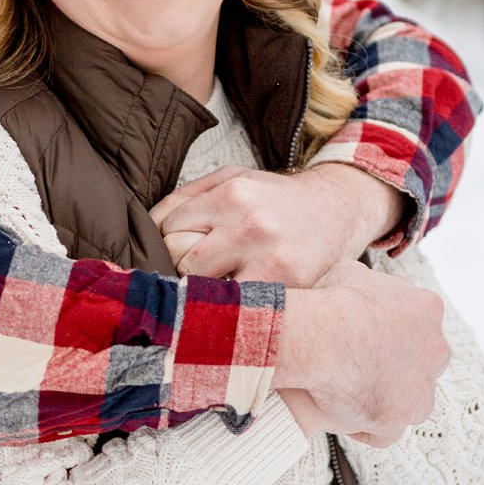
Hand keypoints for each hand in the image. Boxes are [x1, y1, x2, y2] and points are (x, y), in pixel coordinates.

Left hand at [153, 163, 399, 284]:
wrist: (337, 209)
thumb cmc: (277, 198)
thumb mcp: (234, 178)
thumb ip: (190, 196)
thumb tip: (146, 226)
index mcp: (233, 193)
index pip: (167, 226)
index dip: (165, 239)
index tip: (175, 249)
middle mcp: (251, 224)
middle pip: (180, 258)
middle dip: (181, 265)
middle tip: (195, 270)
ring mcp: (271, 258)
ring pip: (203, 287)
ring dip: (202, 289)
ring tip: (213, 286)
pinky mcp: (288, 286)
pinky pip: (238, 306)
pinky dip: (230, 307)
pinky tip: (235, 300)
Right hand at [273, 259, 446, 444]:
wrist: (320, 335)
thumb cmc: (330, 301)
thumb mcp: (354, 274)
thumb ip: (370, 285)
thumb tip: (363, 288)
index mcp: (428, 310)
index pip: (419, 329)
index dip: (392, 337)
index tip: (368, 343)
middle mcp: (435, 349)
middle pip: (423, 365)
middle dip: (399, 369)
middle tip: (364, 371)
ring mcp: (422, 387)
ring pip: (412, 401)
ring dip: (387, 401)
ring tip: (352, 400)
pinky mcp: (402, 416)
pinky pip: (387, 433)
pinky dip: (367, 429)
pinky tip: (345, 421)